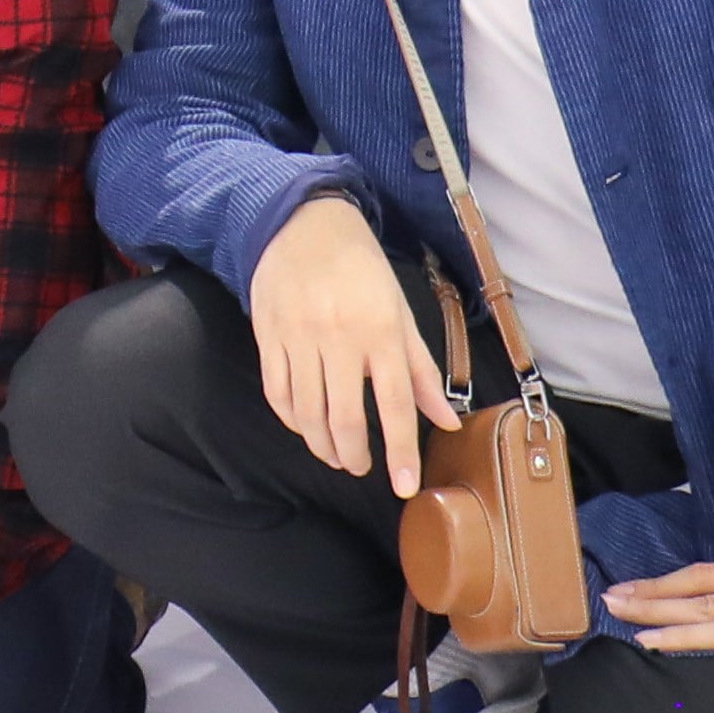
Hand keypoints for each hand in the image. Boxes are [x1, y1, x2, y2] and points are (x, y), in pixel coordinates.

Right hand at [245, 193, 457, 497]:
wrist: (305, 227)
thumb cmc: (362, 272)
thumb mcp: (401, 315)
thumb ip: (421, 371)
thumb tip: (445, 421)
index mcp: (380, 332)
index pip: (394, 404)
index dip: (399, 450)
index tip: (403, 485)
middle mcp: (338, 337)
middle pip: (344, 416)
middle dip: (355, 455)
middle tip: (362, 468)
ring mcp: (298, 337)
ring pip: (307, 411)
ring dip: (322, 444)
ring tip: (336, 455)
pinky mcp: (268, 335)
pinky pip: (277, 391)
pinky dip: (291, 419)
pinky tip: (305, 426)